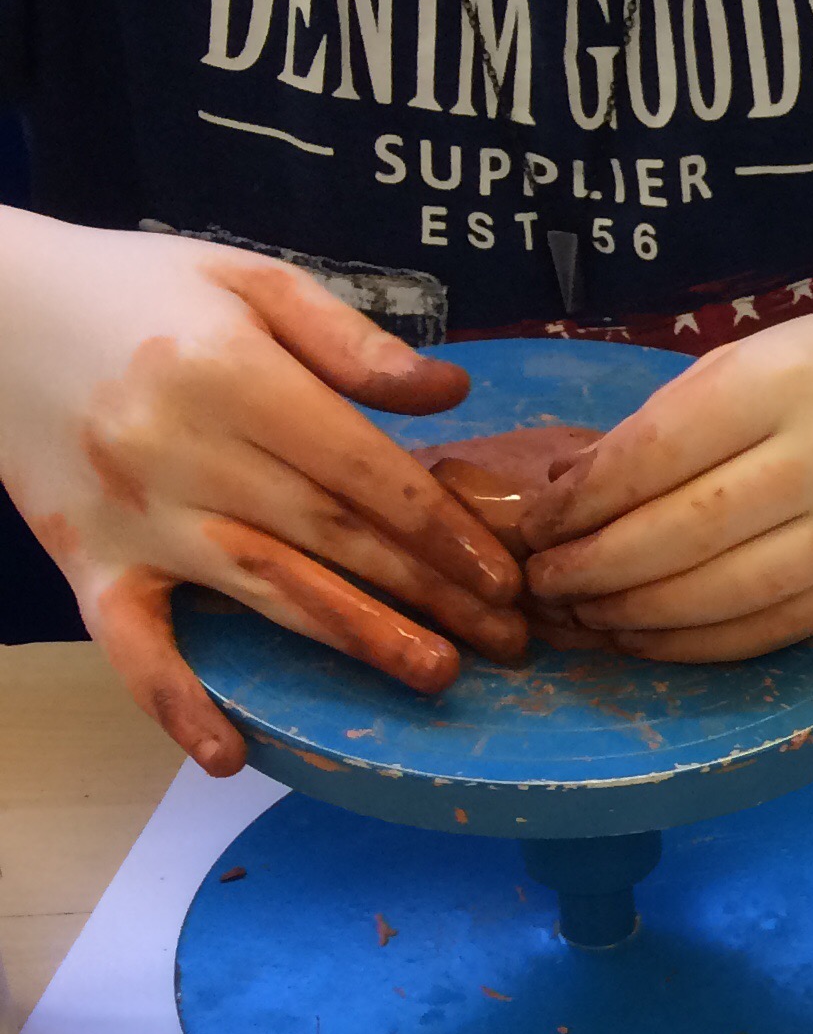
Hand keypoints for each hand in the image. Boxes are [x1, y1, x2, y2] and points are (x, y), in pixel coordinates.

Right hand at [0, 211, 526, 772]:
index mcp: (228, 372)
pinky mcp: (83, 561)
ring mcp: (132, 516)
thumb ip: (350, 339)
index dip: (442, 527)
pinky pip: (129, 645)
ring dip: (356, 640)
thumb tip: (451, 393)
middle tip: (509, 639)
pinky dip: (174, 703)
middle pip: (330, 536)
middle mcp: (180, 450)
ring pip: (263, 590)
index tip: (504, 573)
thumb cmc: (134, 290)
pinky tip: (230, 754)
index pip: (361, 469)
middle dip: (429, 592)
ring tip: (436, 677)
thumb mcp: (245, 279)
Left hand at [519, 308, 812, 662]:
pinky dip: (708, 644)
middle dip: (598, 567)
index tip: (539, 522)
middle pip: (684, 531)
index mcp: (782, 380)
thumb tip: (586, 483)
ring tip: (590, 618)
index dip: (584, 500)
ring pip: (728, 592)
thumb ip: (694, 410)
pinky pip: (778, 625)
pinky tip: (659, 641)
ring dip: (643, 616)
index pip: (657, 451)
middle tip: (545, 583)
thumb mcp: (781, 352)